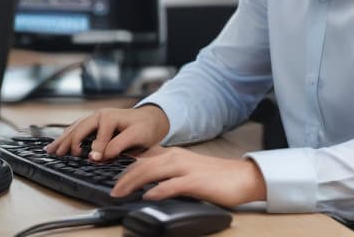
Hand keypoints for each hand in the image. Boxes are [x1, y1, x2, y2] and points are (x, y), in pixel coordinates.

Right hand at [44, 105, 169, 159]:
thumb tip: (98, 156)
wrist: (151, 120)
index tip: (92, 161)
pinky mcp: (95, 124)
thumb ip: (119, 145)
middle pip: (80, 128)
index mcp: (110, 117)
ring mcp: (96, 118)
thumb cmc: (145, 128)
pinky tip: (58, 144)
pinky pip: (77, 128)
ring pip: (75, 128)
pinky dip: (66, 136)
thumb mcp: (137, 136)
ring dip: (63, 139)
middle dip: (70, 142)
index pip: (99, 136)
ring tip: (51, 151)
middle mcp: (100, 115)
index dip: (96, 149)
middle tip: (60, 156)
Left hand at [111, 147, 266, 206]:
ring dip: (133, 182)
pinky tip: (148, 197)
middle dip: (123, 177)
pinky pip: (172, 185)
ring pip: (152, 171)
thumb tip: (150, 186)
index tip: (112, 178)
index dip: (126, 168)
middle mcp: (178, 158)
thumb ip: (170, 175)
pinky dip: (157, 191)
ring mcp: (186, 168)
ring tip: (119, 193)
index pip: (144, 159)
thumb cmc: (216, 177)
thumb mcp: (189, 171)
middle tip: (111, 191)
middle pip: (143, 164)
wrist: (242, 177)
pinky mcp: (195, 182)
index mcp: (176, 156)